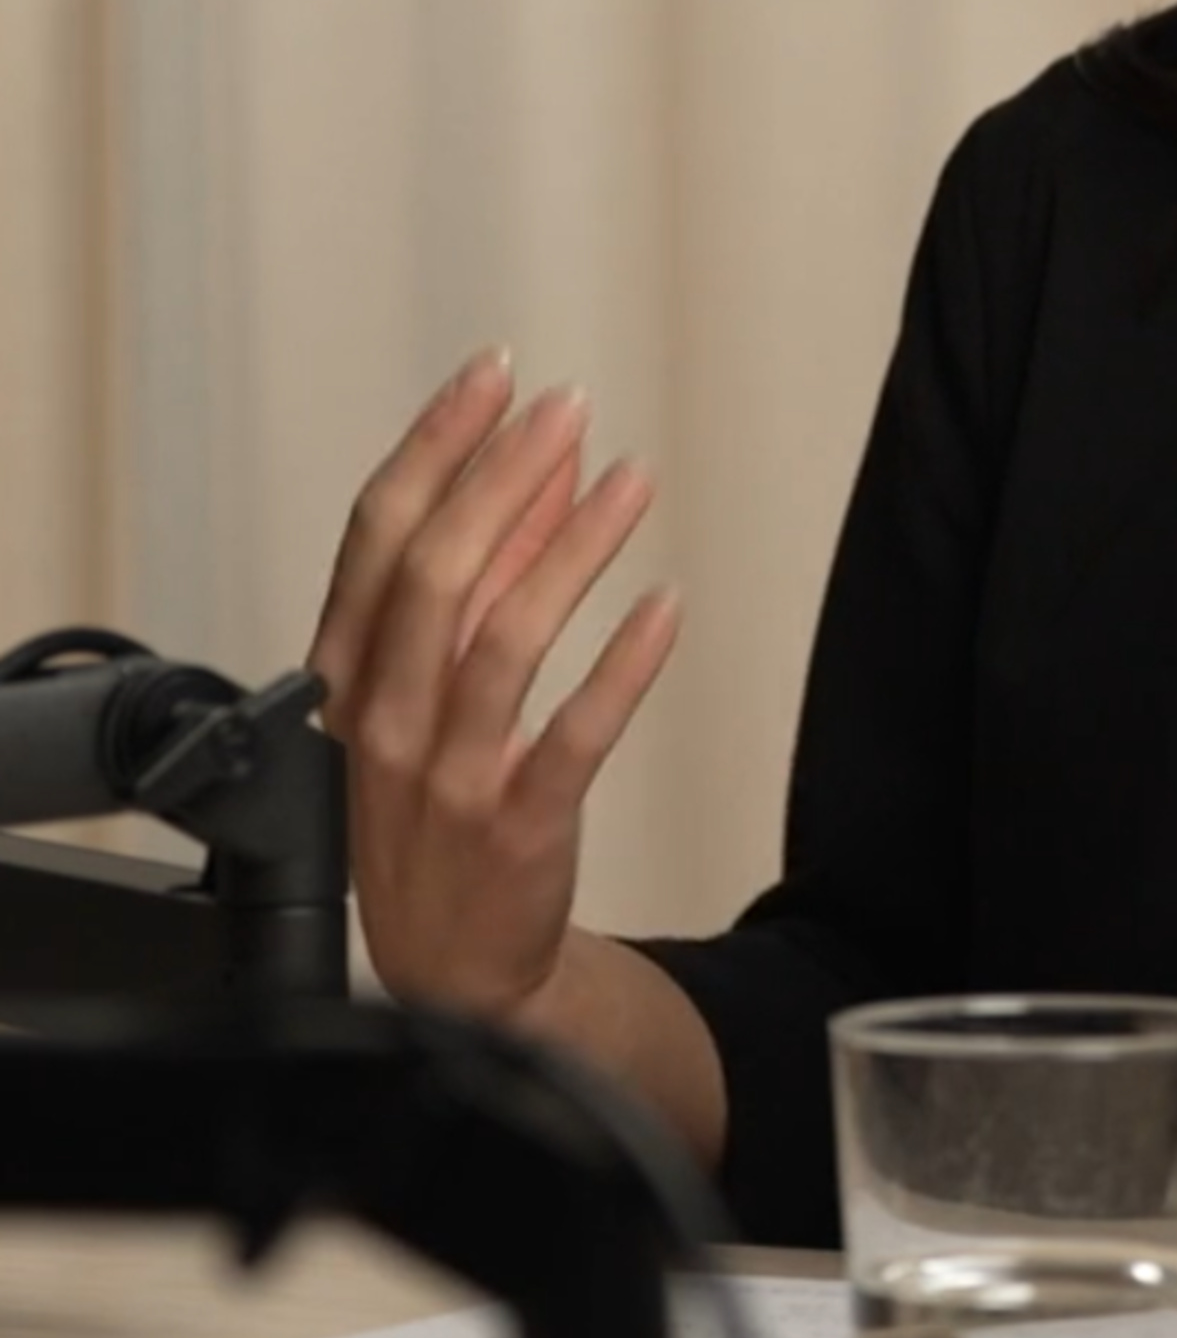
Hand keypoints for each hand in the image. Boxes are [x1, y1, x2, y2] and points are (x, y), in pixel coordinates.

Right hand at [307, 349, 679, 1019]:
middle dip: (501, 475)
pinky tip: (666, 606)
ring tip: (632, 478)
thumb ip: (479, 577)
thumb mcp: (430, 684)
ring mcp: (443, 778)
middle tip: (568, 406)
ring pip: (502, 640)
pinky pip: (573, 735)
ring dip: (570, 547)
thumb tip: (535, 464)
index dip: (434, 446)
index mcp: (348, 674)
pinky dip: (622, 667)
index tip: (490, 373)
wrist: (457, 964)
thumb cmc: (437, 799)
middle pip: (435, 573)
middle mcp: (381, 720)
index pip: (377, 537)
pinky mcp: (517, 827)